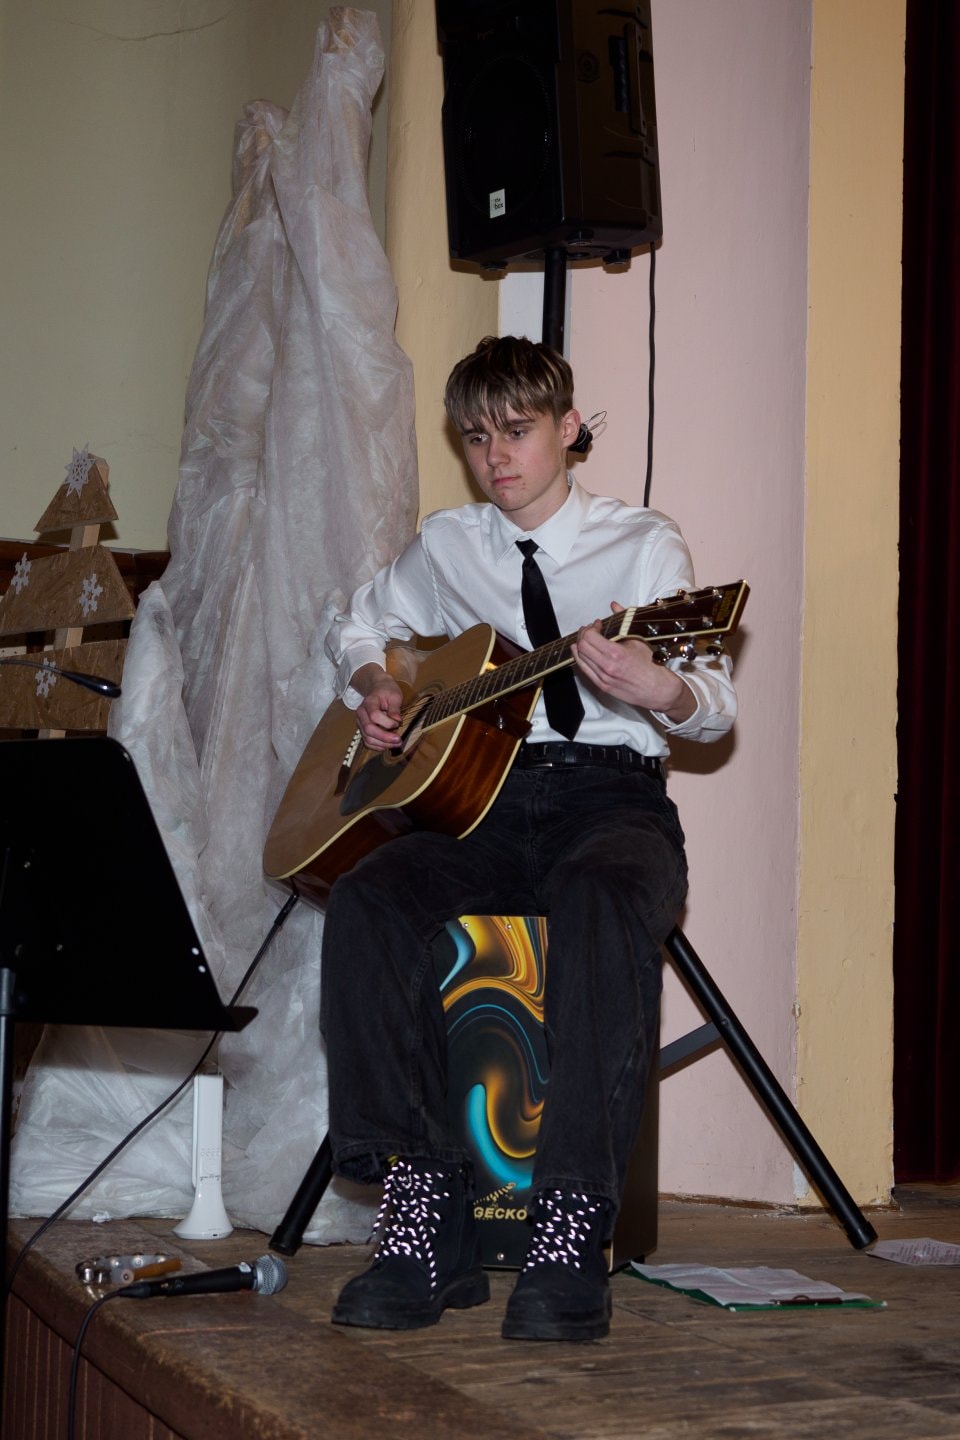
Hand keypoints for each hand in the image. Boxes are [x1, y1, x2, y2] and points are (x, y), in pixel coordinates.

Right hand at [352, 666, 404, 749]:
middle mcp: (361, 714)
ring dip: (383, 744)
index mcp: (368, 702)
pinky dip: (378, 746)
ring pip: (368, 739)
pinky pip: (368, 742)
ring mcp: (361, 723)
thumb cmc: (386, 691)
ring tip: (397, 743)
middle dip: (385, 737)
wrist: (377, 689)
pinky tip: (389, 745)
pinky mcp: (363, 730)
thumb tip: (397, 720)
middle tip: (399, 740)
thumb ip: (395, 708)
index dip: (387, 722)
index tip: (398, 723)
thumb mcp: (395, 695)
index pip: (374, 716)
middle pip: (369, 729)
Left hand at [571, 603, 695, 721]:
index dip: (591, 627)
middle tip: (591, 630)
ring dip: (581, 646)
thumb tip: (614, 605)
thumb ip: (623, 621)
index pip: (589, 637)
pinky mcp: (602, 686)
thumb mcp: (638, 640)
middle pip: (582, 647)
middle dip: (583, 634)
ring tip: (587, 640)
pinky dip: (581, 659)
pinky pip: (584, 670)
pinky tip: (585, 653)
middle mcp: (606, 667)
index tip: (598, 624)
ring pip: (580, 658)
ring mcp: (603, 678)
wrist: (658, 690)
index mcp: (616, 654)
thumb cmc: (652, 665)